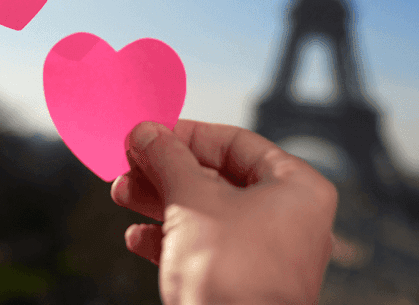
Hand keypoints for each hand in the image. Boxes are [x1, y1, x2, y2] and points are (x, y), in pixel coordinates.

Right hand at [111, 120, 336, 304]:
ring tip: (122, 194)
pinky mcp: (245, 286)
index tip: (150, 132)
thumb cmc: (231, 274)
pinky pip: (206, 250)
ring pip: (207, 214)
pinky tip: (138, 238)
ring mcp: (268, 256)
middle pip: (218, 178)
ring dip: (160, 202)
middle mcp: (289, 220)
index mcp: (296, 189)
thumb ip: (167, 158)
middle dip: (166, 171)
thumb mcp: (192, 200)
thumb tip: (146, 132)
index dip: (187, 134)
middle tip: (129, 164)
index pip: (237, 143)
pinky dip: (171, 240)